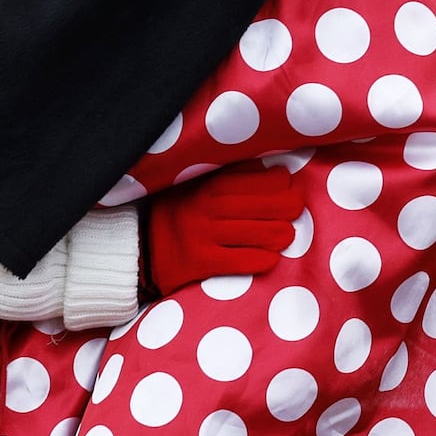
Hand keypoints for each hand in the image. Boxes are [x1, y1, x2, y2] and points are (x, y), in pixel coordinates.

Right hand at [145, 164, 303, 294]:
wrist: (140, 246)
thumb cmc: (179, 212)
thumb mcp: (197, 185)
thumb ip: (230, 176)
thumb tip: (276, 172)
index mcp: (207, 184)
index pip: (255, 179)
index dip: (280, 182)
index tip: (288, 185)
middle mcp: (205, 207)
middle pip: (263, 206)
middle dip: (288, 207)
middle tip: (295, 211)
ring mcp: (203, 235)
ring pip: (258, 234)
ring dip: (281, 235)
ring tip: (286, 235)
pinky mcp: (200, 262)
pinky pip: (242, 261)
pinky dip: (263, 260)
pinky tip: (270, 258)